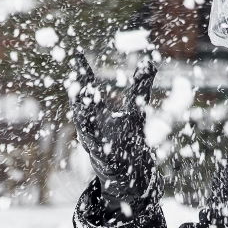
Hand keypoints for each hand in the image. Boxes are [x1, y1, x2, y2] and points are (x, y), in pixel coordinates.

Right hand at [68, 51, 161, 215]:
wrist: (127, 173)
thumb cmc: (129, 138)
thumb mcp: (136, 111)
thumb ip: (141, 87)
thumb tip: (151, 61)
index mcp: (97, 114)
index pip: (87, 90)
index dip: (83, 73)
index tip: (78, 54)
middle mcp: (92, 127)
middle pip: (82, 109)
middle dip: (79, 97)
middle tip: (76, 81)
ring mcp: (96, 145)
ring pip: (86, 132)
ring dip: (83, 121)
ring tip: (80, 107)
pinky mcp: (104, 162)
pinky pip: (99, 153)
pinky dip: (96, 146)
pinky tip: (93, 142)